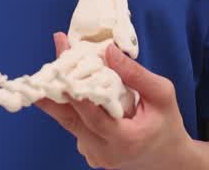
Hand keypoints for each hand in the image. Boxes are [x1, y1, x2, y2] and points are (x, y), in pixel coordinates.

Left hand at [35, 32, 198, 169]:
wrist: (167, 158)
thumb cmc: (167, 124)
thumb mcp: (161, 94)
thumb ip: (136, 74)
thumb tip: (107, 50)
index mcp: (127, 140)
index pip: (93, 116)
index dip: (74, 94)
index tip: (61, 69)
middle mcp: (105, 152)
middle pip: (71, 119)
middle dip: (54, 92)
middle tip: (41, 71)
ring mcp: (94, 155)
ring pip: (68, 122)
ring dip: (59, 97)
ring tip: (54, 70)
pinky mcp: (89, 153)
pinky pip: (74, 126)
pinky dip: (69, 106)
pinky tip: (68, 88)